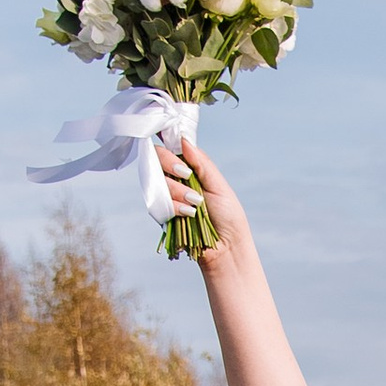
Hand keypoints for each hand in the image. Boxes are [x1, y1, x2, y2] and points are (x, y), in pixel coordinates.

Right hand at [160, 130, 245, 252]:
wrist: (224, 247)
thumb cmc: (227, 215)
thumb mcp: (218, 185)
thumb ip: (201, 163)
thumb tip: (183, 140)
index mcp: (191, 168)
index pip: (173, 147)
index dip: (167, 139)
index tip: (168, 139)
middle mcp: (176, 178)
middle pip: (157, 158)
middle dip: (170, 164)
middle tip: (186, 174)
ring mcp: (167, 195)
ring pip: (158, 180)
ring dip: (177, 191)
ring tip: (196, 204)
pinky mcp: (163, 212)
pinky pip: (158, 202)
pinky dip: (174, 207)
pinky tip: (188, 215)